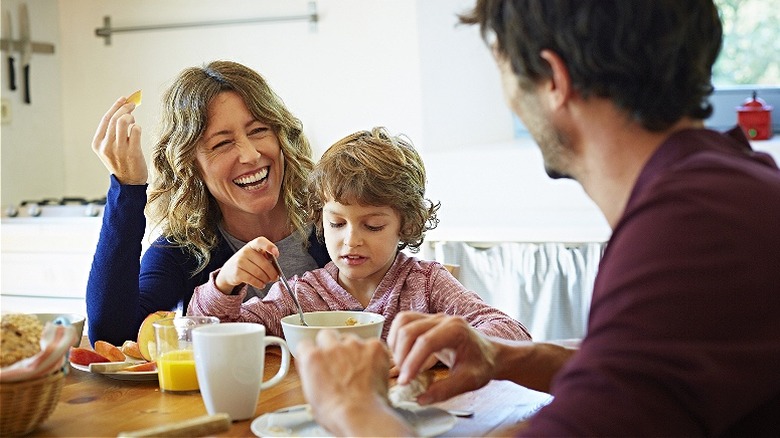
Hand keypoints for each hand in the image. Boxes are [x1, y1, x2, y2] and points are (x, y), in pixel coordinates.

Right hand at [91, 95, 146, 184]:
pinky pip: (136, 130)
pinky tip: (138, 131)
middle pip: (115, 118)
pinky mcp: (132, 152)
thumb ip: (114, 131)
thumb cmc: (122, 162)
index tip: (124, 98)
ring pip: (124, 122)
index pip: (106, 119)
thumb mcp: (110, 147)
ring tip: (134, 121)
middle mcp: (106, 146)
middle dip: (126, 108)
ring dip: (131, 117)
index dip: (115, 106)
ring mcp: (119, 149)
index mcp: (97, 143)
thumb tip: (125, 110)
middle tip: (133, 104)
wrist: (128, 183)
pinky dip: (138, 127)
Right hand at [214, 237, 278, 293]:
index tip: (276, 254)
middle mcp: (245, 251)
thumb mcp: (255, 255)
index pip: (260, 241)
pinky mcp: (237, 273)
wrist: (229, 270)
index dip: (269, 246)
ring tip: (267, 281)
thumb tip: (276, 268)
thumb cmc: (248, 262)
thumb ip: (266, 257)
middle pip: (264, 264)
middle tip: (275, 277)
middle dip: (272, 273)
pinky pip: (253, 280)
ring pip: (259, 273)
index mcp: (252, 245)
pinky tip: (261, 285)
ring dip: (266, 279)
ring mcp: (240, 262)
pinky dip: (260, 284)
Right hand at [296, 330, 412, 436]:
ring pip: (350, 338)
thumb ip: (310, 374)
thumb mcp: (311, 396)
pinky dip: (372, 354)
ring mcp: (354, 345)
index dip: (312, 353)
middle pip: (327, 334)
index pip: (305, 344)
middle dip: (330, 345)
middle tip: (338, 361)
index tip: (317, 359)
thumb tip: (311, 368)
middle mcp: (332, 346)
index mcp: (312, 358)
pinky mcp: (374, 346)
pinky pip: (371, 344)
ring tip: (358, 369)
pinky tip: (372, 369)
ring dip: (352, 349)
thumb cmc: (336, 413)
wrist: (361, 415)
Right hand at [388, 312, 498, 404]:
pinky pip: (404, 322)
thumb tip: (420, 399)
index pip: (426, 342)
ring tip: (401, 366)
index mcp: (456, 330)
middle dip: (401, 356)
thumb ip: (445, 390)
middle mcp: (443, 319)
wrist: (490, 353)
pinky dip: (397, 338)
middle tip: (403, 378)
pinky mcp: (426, 320)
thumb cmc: (482, 365)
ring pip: (403, 322)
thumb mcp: (468, 381)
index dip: (412, 362)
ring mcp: (433, 317)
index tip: (405, 382)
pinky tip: (402, 356)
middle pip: (409, 329)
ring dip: (396, 344)